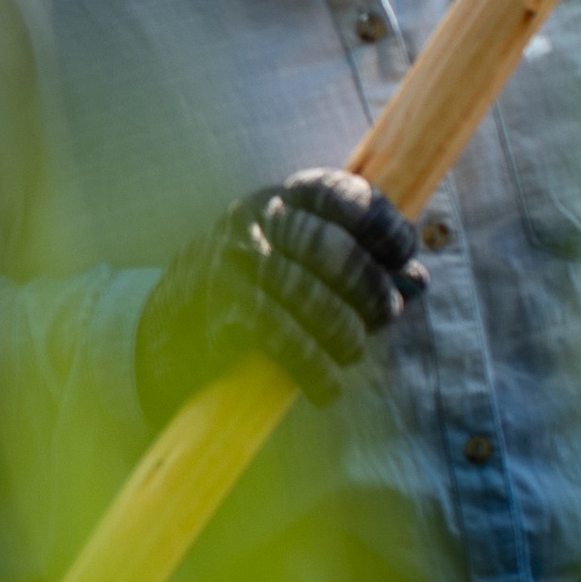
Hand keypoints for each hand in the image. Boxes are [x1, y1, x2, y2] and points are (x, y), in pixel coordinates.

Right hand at [135, 167, 424, 428]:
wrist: (163, 331)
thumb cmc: (247, 293)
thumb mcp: (296, 262)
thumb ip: (357, 264)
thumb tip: (417, 279)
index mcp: (276, 201)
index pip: (338, 194)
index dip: (383, 225)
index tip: (402, 257)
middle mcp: (249, 224)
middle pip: (330, 248)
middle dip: (370, 288)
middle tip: (384, 317)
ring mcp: (228, 265)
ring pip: (308, 294)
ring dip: (344, 332)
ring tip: (348, 352)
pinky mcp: (215, 312)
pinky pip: (279, 337)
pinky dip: (314, 368)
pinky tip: (325, 387)